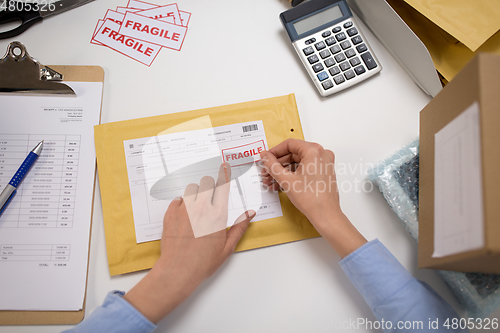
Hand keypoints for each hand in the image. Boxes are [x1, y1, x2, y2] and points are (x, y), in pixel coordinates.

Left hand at [124, 163, 254, 323]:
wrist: (178, 270)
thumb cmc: (203, 262)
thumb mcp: (227, 247)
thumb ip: (239, 227)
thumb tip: (250, 213)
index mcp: (218, 215)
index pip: (223, 186)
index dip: (224, 173)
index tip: (224, 165)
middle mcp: (201, 208)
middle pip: (206, 183)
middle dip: (208, 186)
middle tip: (208, 198)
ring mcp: (184, 209)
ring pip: (191, 189)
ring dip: (194, 195)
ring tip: (194, 210)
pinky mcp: (170, 213)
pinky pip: (177, 200)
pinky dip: (180, 204)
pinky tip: (183, 217)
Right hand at [260, 139, 365, 257]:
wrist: (325, 215)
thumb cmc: (312, 199)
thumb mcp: (286, 180)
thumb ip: (272, 165)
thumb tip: (264, 156)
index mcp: (314, 151)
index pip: (289, 144)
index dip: (274, 152)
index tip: (265, 158)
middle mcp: (321, 154)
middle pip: (293, 154)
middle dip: (277, 164)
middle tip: (266, 172)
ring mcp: (323, 164)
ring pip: (297, 163)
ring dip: (283, 171)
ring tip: (270, 181)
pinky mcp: (323, 173)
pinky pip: (304, 169)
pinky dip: (292, 175)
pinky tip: (280, 184)